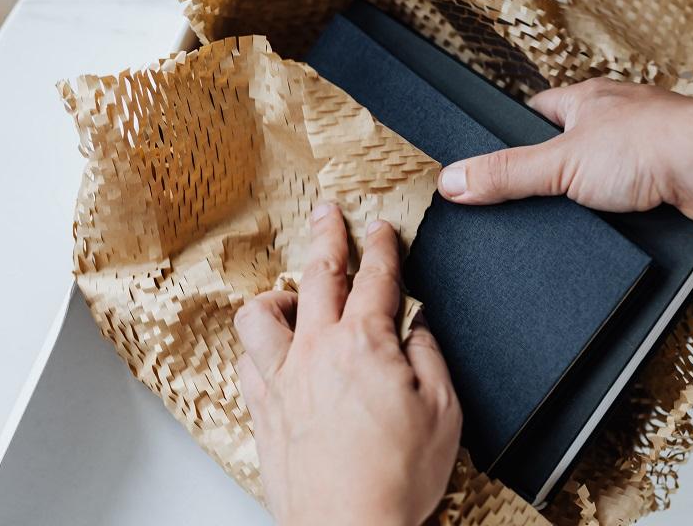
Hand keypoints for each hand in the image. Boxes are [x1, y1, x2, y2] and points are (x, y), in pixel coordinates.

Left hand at [234, 204, 461, 525]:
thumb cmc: (395, 479)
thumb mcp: (444, 410)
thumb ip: (429, 356)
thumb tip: (418, 330)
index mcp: (364, 344)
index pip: (375, 278)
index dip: (381, 246)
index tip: (380, 229)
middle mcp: (315, 352)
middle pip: (318, 274)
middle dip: (327, 234)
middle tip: (328, 214)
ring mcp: (282, 381)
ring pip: (262, 314)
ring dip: (279, 294)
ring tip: (291, 292)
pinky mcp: (263, 412)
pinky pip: (247, 361)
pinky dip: (259, 347)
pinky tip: (270, 351)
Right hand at [437, 77, 692, 428]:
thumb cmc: (651, 145)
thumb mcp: (558, 162)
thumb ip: (505, 173)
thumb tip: (454, 180)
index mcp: (588, 100)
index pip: (538, 111)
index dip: (515, 135)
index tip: (495, 157)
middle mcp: (619, 119)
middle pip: (571, 144)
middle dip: (553, 172)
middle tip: (530, 198)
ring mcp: (647, 148)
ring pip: (605, 173)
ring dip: (591, 195)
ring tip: (570, 219)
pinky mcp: (669, 180)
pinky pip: (633, 198)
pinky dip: (620, 214)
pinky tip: (610, 229)